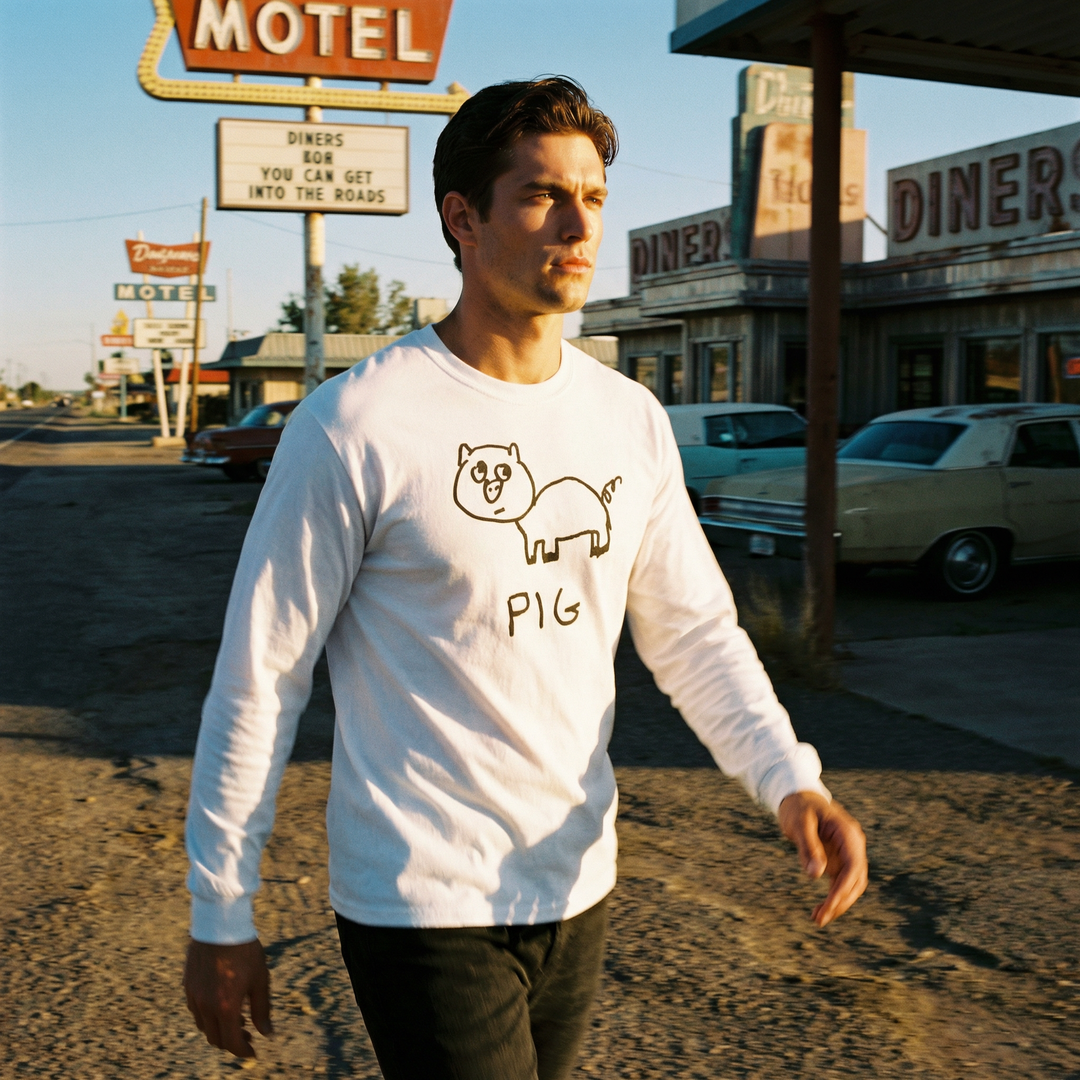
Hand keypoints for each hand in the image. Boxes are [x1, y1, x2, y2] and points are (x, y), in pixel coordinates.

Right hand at [183, 938, 272, 1057]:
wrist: (220, 923)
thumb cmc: (245, 950)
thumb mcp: (260, 979)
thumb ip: (262, 1009)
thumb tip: (267, 1034)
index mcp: (225, 1007)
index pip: (231, 1042)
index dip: (243, 1051)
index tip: (253, 1051)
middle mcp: (205, 1006)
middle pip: (215, 1038)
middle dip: (232, 1041)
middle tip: (248, 1034)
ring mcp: (193, 996)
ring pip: (204, 1026)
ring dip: (219, 1028)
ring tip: (237, 1018)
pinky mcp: (187, 985)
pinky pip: (196, 1010)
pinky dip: (209, 1015)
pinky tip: (222, 1004)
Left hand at [778, 791, 866, 927]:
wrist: (799, 798)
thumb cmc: (798, 808)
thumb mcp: (799, 823)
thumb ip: (808, 847)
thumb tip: (816, 876)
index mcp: (848, 833)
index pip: (853, 868)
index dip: (843, 890)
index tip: (828, 906)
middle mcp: (853, 845)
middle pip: (856, 880)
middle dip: (840, 902)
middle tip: (819, 919)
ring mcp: (848, 853)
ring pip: (851, 885)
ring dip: (838, 903)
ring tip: (817, 918)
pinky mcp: (840, 860)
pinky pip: (841, 882)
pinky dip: (833, 897)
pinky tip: (820, 909)